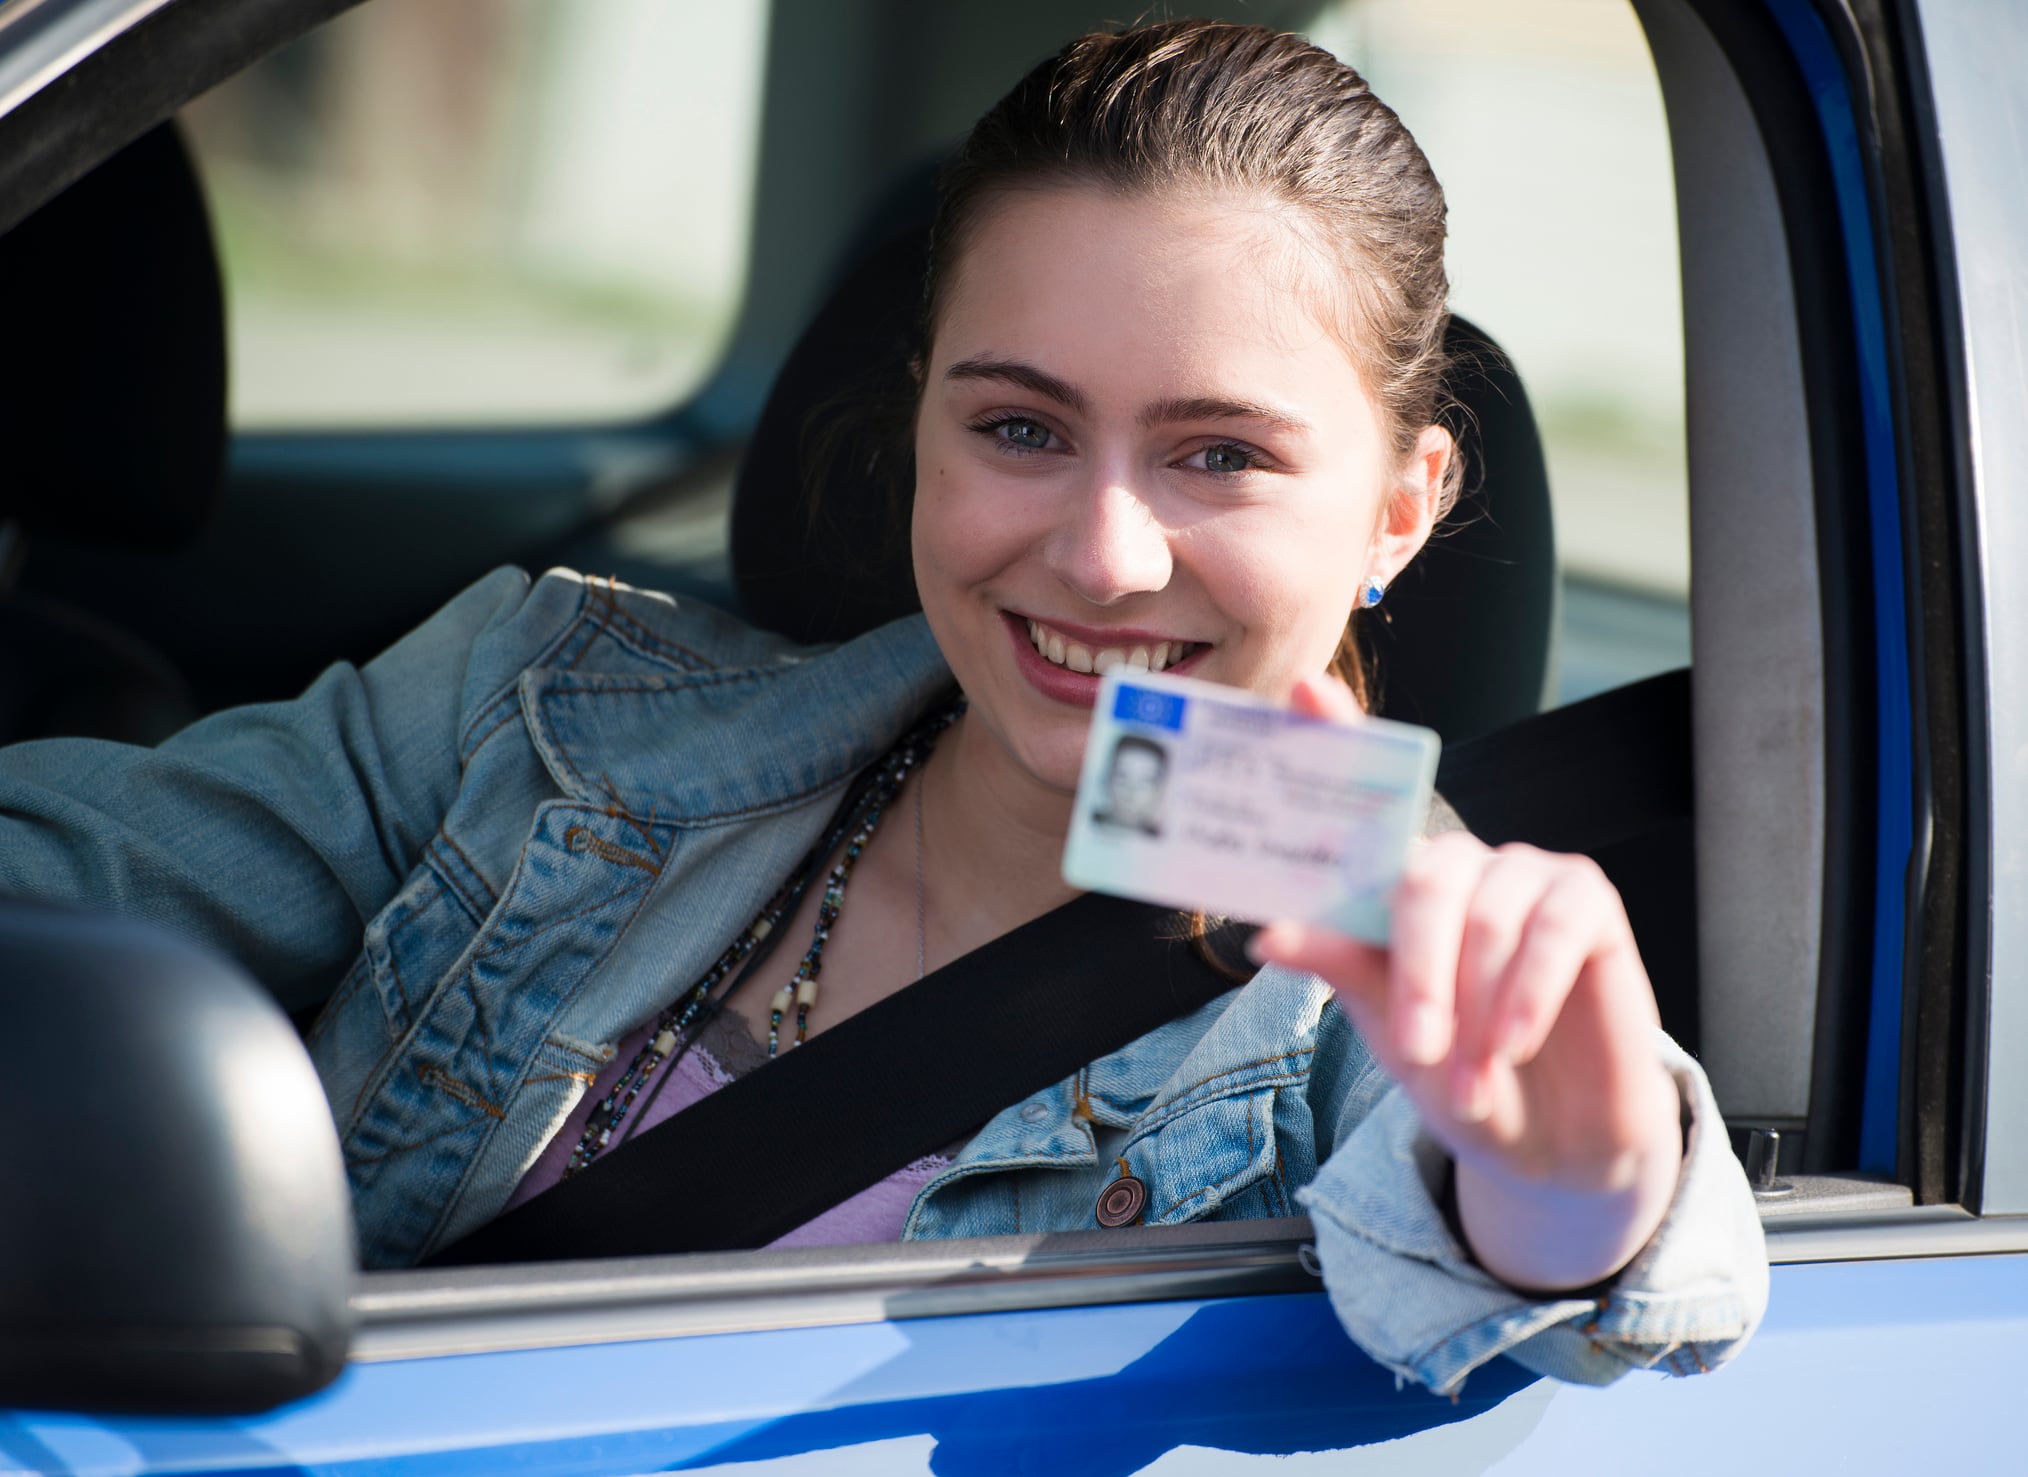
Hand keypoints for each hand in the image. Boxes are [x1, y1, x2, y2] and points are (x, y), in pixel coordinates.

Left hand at [1250, 676, 1682, 1291]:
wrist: (1548, 1141)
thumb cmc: (1458, 1072)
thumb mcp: (1387, 1027)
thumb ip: (1340, 966)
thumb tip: (1268, 934)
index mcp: (1398, 881)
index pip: (1368, 793)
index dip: (1337, 733)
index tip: (1301, 690)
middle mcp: (1460, 862)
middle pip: (1423, 875)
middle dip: (1415, 969)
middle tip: (1416, 1046)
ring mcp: (1527, 874)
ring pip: (1485, 913)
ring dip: (1475, 1005)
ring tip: (1472, 1074)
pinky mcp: (1589, 901)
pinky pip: (1554, 931)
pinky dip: (1527, 996)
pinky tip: (1515, 1044)